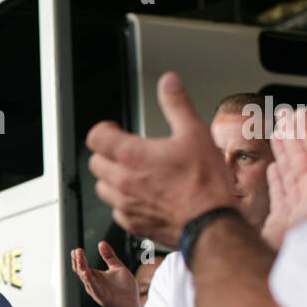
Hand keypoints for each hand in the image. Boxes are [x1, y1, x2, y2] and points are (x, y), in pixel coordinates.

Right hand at [72, 242, 139, 306]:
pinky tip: (87, 272)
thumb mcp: (118, 267)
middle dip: (78, 261)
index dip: (78, 258)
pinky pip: (94, 288)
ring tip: (80, 258)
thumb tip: (101, 243)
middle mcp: (93, 284)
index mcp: (96, 276)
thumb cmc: (126, 288)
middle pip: (81, 271)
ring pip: (86, 279)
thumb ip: (110, 256)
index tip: (76, 249)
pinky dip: (90, 280)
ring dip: (82, 268)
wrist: (134, 304)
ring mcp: (97, 291)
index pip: (82, 266)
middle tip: (77, 251)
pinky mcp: (103, 298)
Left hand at [87, 72, 235, 246]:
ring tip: (131, 173)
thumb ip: (177, 104)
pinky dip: (122, 202)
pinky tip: (139, 197)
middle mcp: (122, 181)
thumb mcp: (195, 132)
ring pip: (102, 188)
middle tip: (123, 150)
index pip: (96, 137)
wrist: (211, 222)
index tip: (114, 129)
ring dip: (111, 178)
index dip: (103, 129)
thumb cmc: (205, 182)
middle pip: (95, 162)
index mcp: (132, 156)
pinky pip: (116, 211)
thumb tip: (168, 82)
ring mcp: (126, 204)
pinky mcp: (133, 224)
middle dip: (106, 153)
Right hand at [261, 105, 306, 249]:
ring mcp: (300, 213)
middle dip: (297, 135)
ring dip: (286, 151)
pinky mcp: (284, 225)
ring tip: (278, 131)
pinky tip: (273, 166)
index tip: (300, 115)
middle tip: (287, 115)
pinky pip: (282, 194)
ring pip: (294, 174)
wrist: (283, 277)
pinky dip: (277, 177)